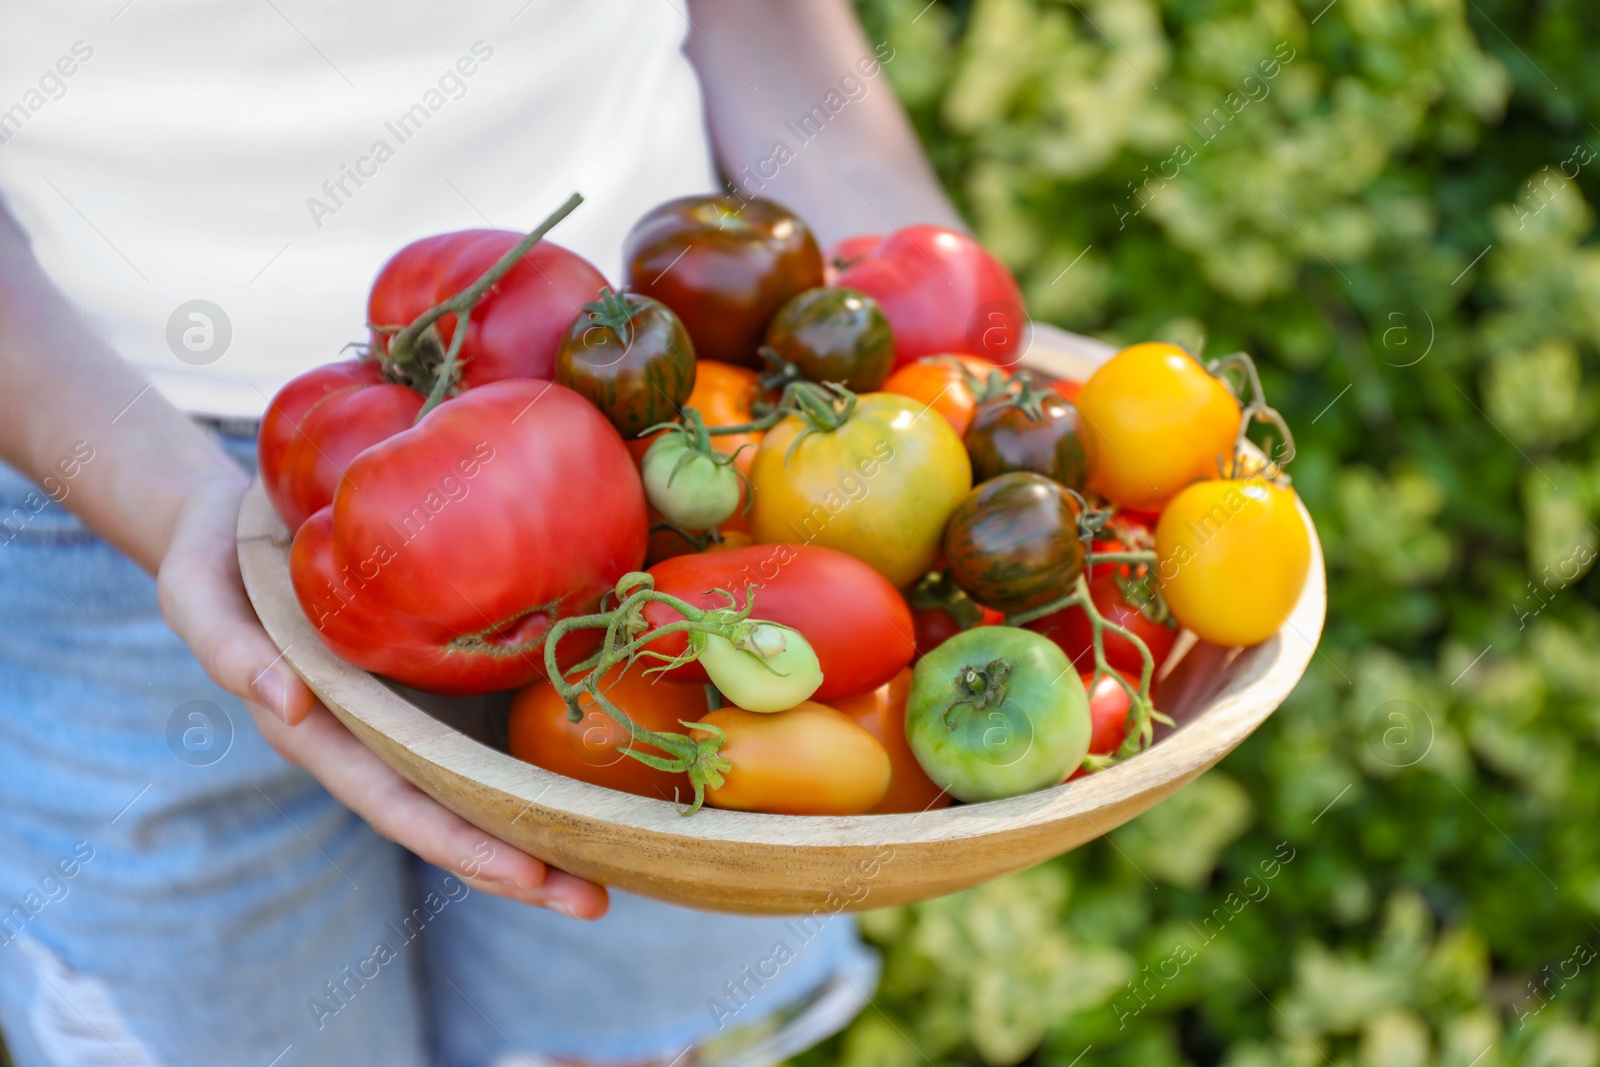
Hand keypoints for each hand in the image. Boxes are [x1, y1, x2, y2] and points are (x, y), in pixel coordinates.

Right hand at [155, 475, 608, 918]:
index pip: (400, 804)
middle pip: (457, 813)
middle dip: (523, 864)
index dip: (461, 843)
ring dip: (550, 822)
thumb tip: (288, 705)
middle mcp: (382, 735)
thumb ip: (232, 651)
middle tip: (597, 900)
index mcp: (326, 733)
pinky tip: (611, 770)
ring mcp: (420, 708)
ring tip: (624, 857)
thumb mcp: (198, 594)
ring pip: (488, 779)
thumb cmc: (215, 560)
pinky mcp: (447, 668)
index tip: (526, 876)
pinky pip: (501, 717)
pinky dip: (551, 750)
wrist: (246, 522)